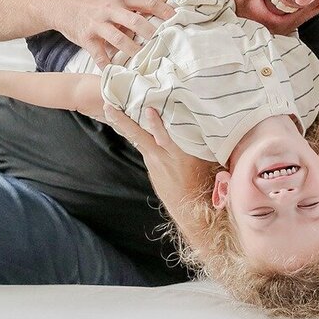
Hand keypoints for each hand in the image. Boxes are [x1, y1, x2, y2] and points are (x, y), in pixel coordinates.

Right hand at [57, 0, 172, 67]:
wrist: (61, 1)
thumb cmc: (92, 1)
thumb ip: (131, 7)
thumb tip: (155, 16)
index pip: (147, 3)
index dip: (164, 11)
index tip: (178, 20)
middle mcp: (110, 10)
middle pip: (137, 22)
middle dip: (153, 35)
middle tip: (166, 46)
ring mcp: (98, 24)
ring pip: (120, 40)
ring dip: (134, 52)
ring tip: (146, 63)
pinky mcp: (86, 38)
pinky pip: (99, 55)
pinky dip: (108, 66)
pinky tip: (116, 74)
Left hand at [99, 103, 213, 244]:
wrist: (190, 211)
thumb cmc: (205, 184)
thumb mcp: (210, 163)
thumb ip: (205, 143)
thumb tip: (210, 121)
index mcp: (180, 157)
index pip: (165, 138)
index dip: (157, 125)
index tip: (149, 109)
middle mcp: (162, 159)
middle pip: (140, 137)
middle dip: (123, 121)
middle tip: (108, 107)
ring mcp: (154, 163)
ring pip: (138, 139)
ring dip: (124, 124)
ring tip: (110, 109)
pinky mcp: (151, 168)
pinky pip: (142, 146)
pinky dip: (135, 134)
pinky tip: (127, 123)